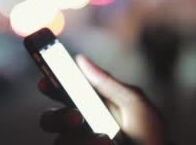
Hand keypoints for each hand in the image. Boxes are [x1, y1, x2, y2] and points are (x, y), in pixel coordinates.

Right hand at [39, 55, 166, 144]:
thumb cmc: (149, 133)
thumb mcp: (133, 104)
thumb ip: (108, 83)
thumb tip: (80, 58)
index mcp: (91, 106)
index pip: (62, 95)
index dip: (49, 87)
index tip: (46, 82)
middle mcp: (81, 128)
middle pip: (51, 120)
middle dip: (58, 118)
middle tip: (78, 119)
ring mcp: (81, 142)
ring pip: (61, 141)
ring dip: (82, 140)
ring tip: (107, 141)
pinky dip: (90, 144)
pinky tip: (106, 144)